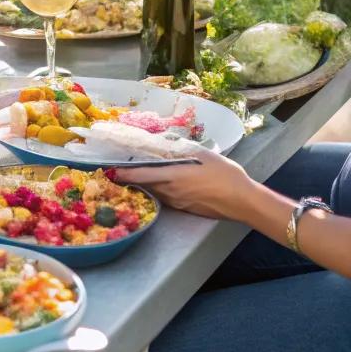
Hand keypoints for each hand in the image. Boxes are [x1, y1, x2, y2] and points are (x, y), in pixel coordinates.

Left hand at [122, 146, 254, 219]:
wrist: (242, 201)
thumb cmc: (224, 174)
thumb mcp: (202, 154)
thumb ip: (181, 149)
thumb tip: (165, 143)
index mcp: (172, 177)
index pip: (139, 176)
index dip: (122, 174)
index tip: (108, 171)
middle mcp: (170, 192)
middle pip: (144, 185)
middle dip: (131, 179)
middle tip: (120, 169)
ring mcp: (178, 203)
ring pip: (154, 192)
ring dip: (145, 184)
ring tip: (139, 173)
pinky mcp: (185, 209)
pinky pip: (166, 198)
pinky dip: (159, 190)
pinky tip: (164, 182)